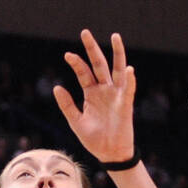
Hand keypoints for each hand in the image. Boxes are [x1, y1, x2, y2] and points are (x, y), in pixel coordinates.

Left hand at [53, 30, 135, 164]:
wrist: (109, 154)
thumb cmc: (94, 139)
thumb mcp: (76, 122)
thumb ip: (67, 105)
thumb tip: (57, 87)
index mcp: (92, 94)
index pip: (84, 73)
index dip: (76, 63)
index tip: (67, 54)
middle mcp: (104, 90)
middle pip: (99, 64)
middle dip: (92, 49)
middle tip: (85, 32)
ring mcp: (116, 95)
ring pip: (117, 70)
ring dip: (117, 53)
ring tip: (115, 36)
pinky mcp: (125, 105)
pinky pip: (128, 90)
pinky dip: (130, 80)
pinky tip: (128, 69)